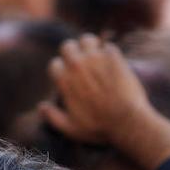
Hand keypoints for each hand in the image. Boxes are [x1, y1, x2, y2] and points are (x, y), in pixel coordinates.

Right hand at [39, 34, 153, 144]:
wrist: (127, 122)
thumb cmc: (99, 128)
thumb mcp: (71, 129)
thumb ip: (53, 117)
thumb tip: (42, 107)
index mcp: (64, 80)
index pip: (55, 64)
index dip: (61, 70)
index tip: (69, 76)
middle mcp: (77, 65)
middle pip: (68, 46)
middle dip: (73, 52)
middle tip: (82, 60)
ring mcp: (95, 58)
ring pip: (87, 40)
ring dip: (91, 46)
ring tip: (97, 54)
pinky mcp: (114, 57)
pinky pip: (109, 46)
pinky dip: (111, 53)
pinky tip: (115, 62)